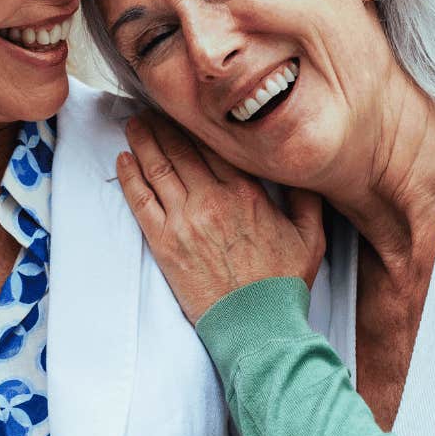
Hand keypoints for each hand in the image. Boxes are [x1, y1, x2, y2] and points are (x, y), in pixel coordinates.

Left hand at [117, 112, 324, 324]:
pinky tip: (123, 160)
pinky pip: (141, 201)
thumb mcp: (311, 236)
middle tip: (150, 108)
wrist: (257, 327)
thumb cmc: (283, 285)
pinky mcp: (164, 244)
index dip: (197, 123)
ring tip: (133, 124)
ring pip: (158, 168)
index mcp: (247, 192)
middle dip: (164, 125)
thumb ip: (306, 198)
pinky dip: (130, 177)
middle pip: (181, 149)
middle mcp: (213, 199)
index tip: (186, 109)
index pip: (214, 145)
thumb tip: (300, 171)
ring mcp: (185, 221)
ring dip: (142, 142)